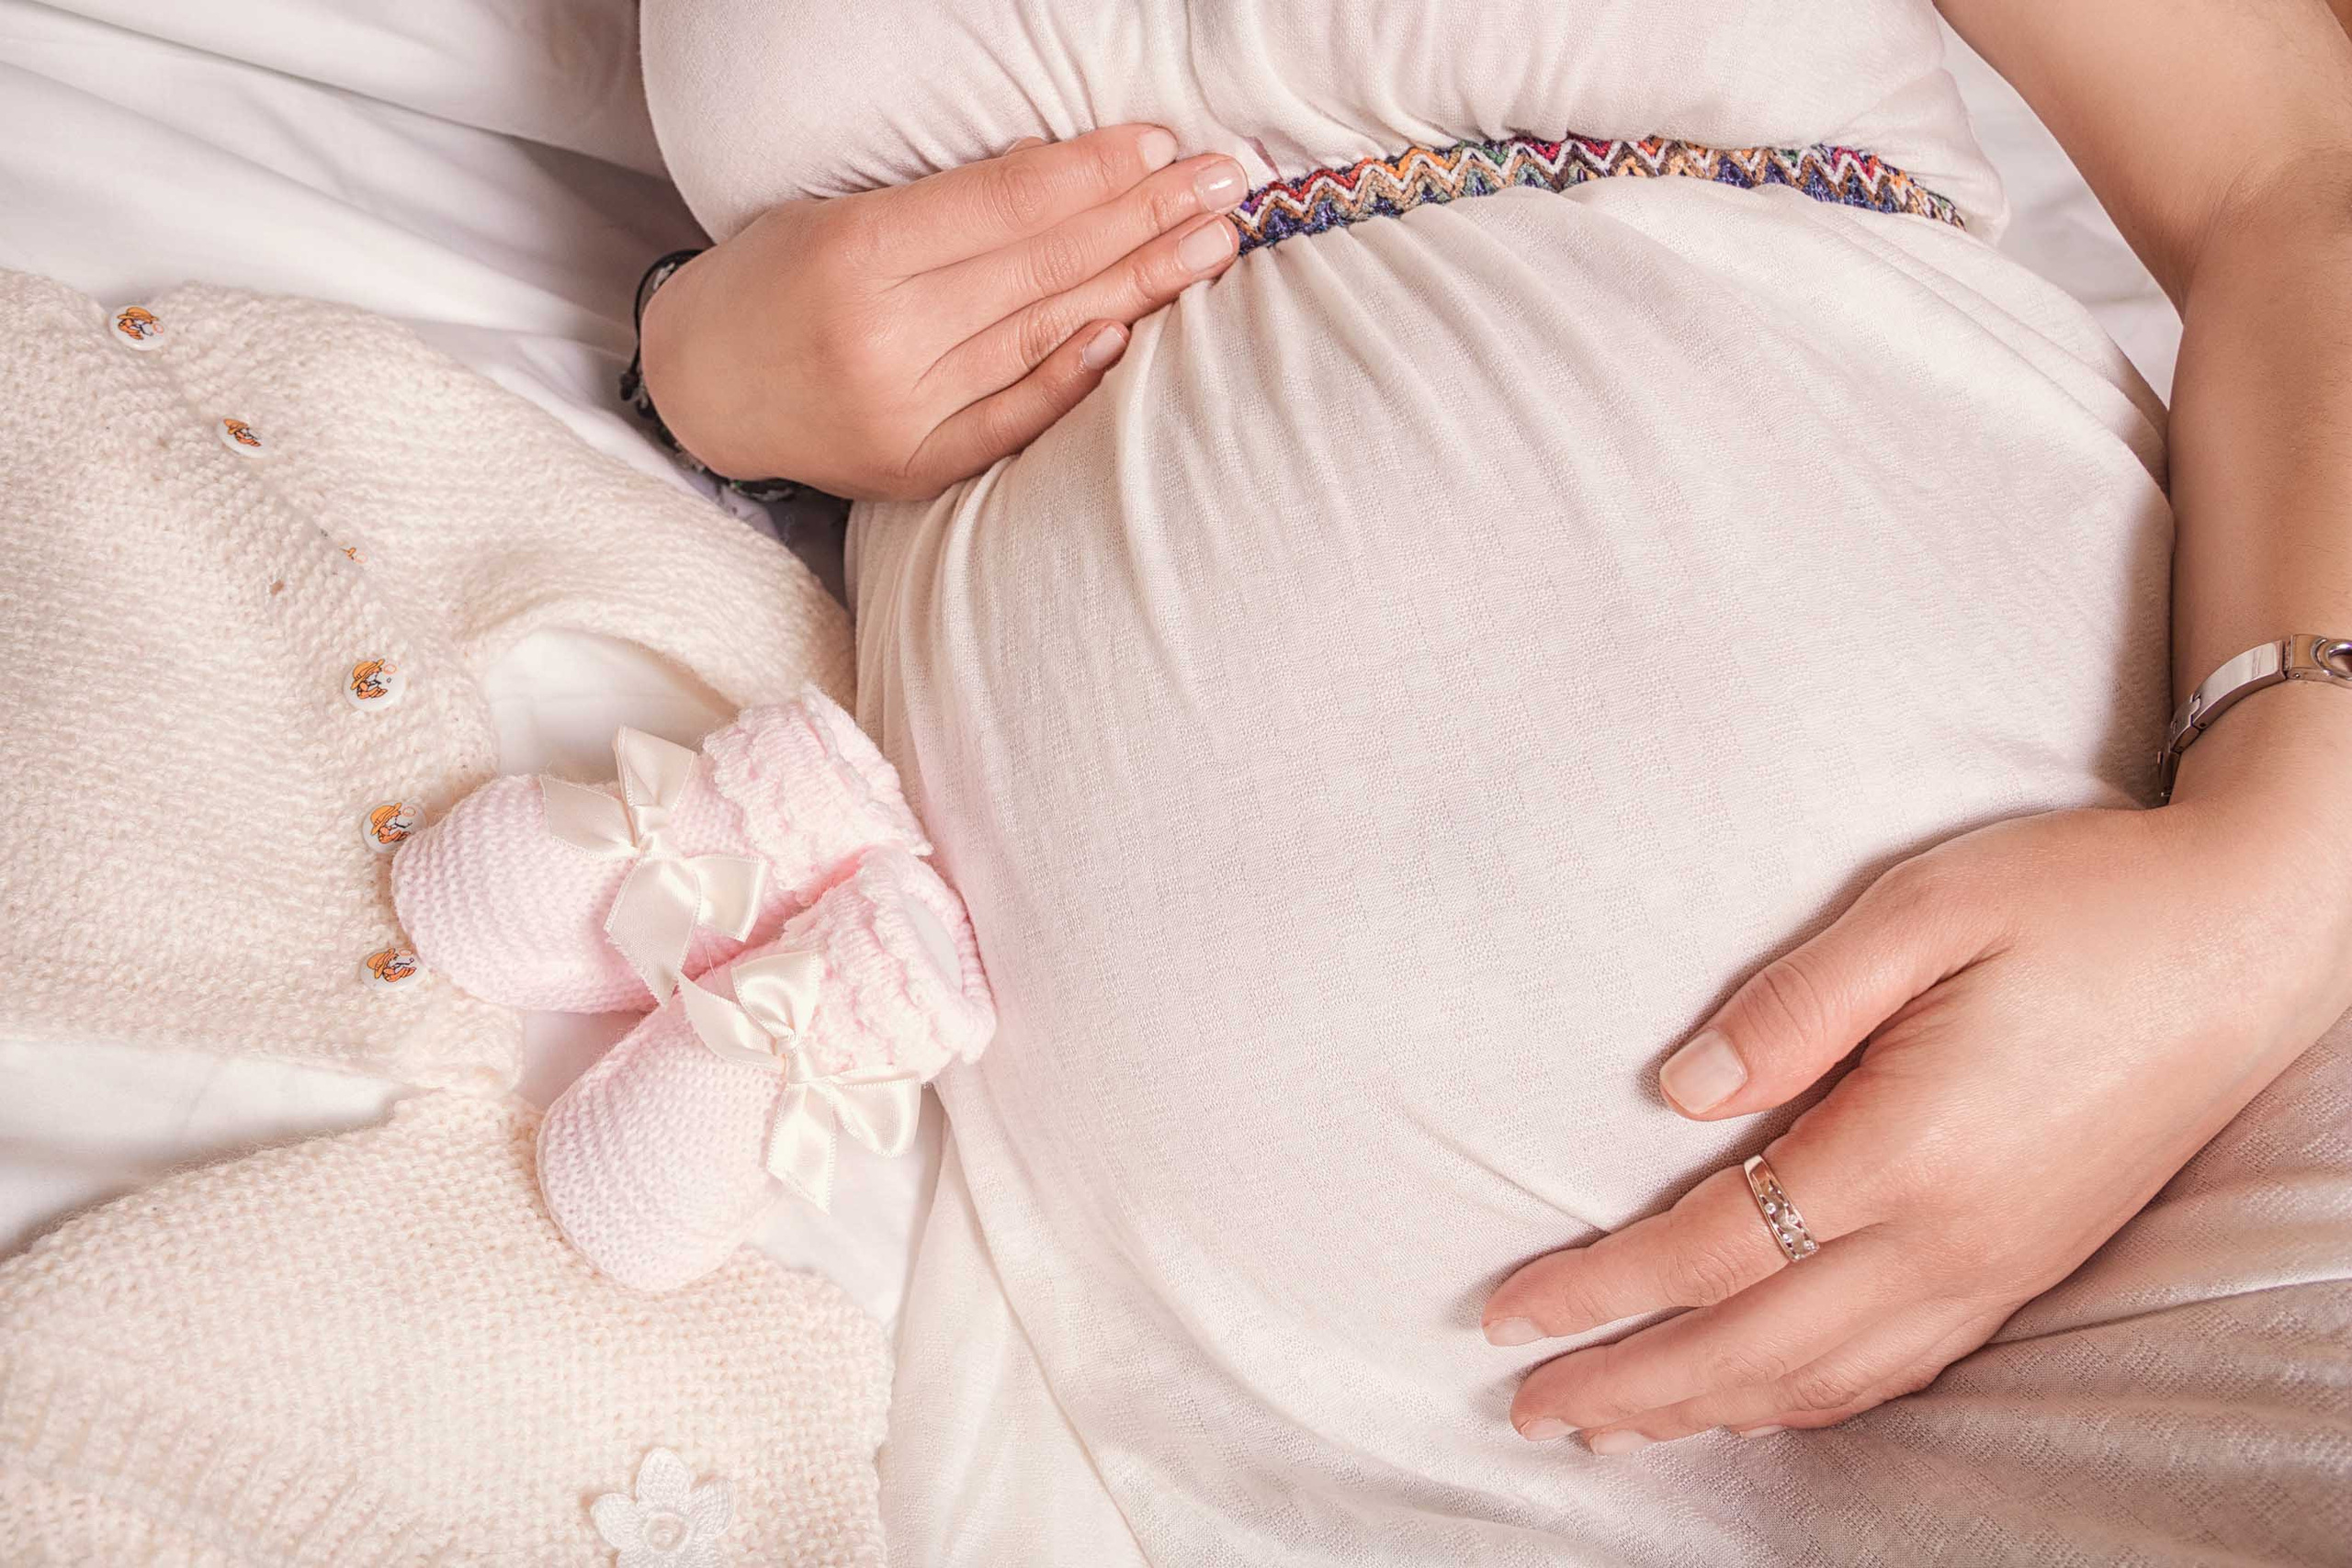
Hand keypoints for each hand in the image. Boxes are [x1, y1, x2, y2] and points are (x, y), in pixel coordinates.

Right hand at [639, 125, 1245, 500]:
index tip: (1163, 143)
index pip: (1007, 203)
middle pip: (1041, 264)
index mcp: (856, 252)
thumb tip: (1072, 180)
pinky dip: (1073, 373)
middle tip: (1226, 185)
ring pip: (1043, 333)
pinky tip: (1130, 332)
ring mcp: (904, 409)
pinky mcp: (916, 465)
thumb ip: (947, 209)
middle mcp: (884, 334)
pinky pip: (1014, 416)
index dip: (1094, 171)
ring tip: (1212, 246)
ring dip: (1140, 285)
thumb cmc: (773, 283)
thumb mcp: (836, 215)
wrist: (699, 391)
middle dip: (1145, 217)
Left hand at [1483, 689, 2351, 1452]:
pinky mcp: (2027, 1266)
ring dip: (1704, 1411)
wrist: (2254, 934)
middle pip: (1754, 1349)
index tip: (1508, 1314)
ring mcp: (1998, 1266)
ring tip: (1609, 1426)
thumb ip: (1792, 1006)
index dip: (1600, 1292)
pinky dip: (1801, 1401)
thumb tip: (1678, 1094)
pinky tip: (1752, 1401)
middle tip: (1526, 1408)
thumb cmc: (2082, 901)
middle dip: (1629, 1389)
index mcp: (1910, 1149)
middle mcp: (1953, 1238)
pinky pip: (1895, 1369)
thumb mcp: (1925, 908)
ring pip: (1823, 1379)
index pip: (1713, 1252)